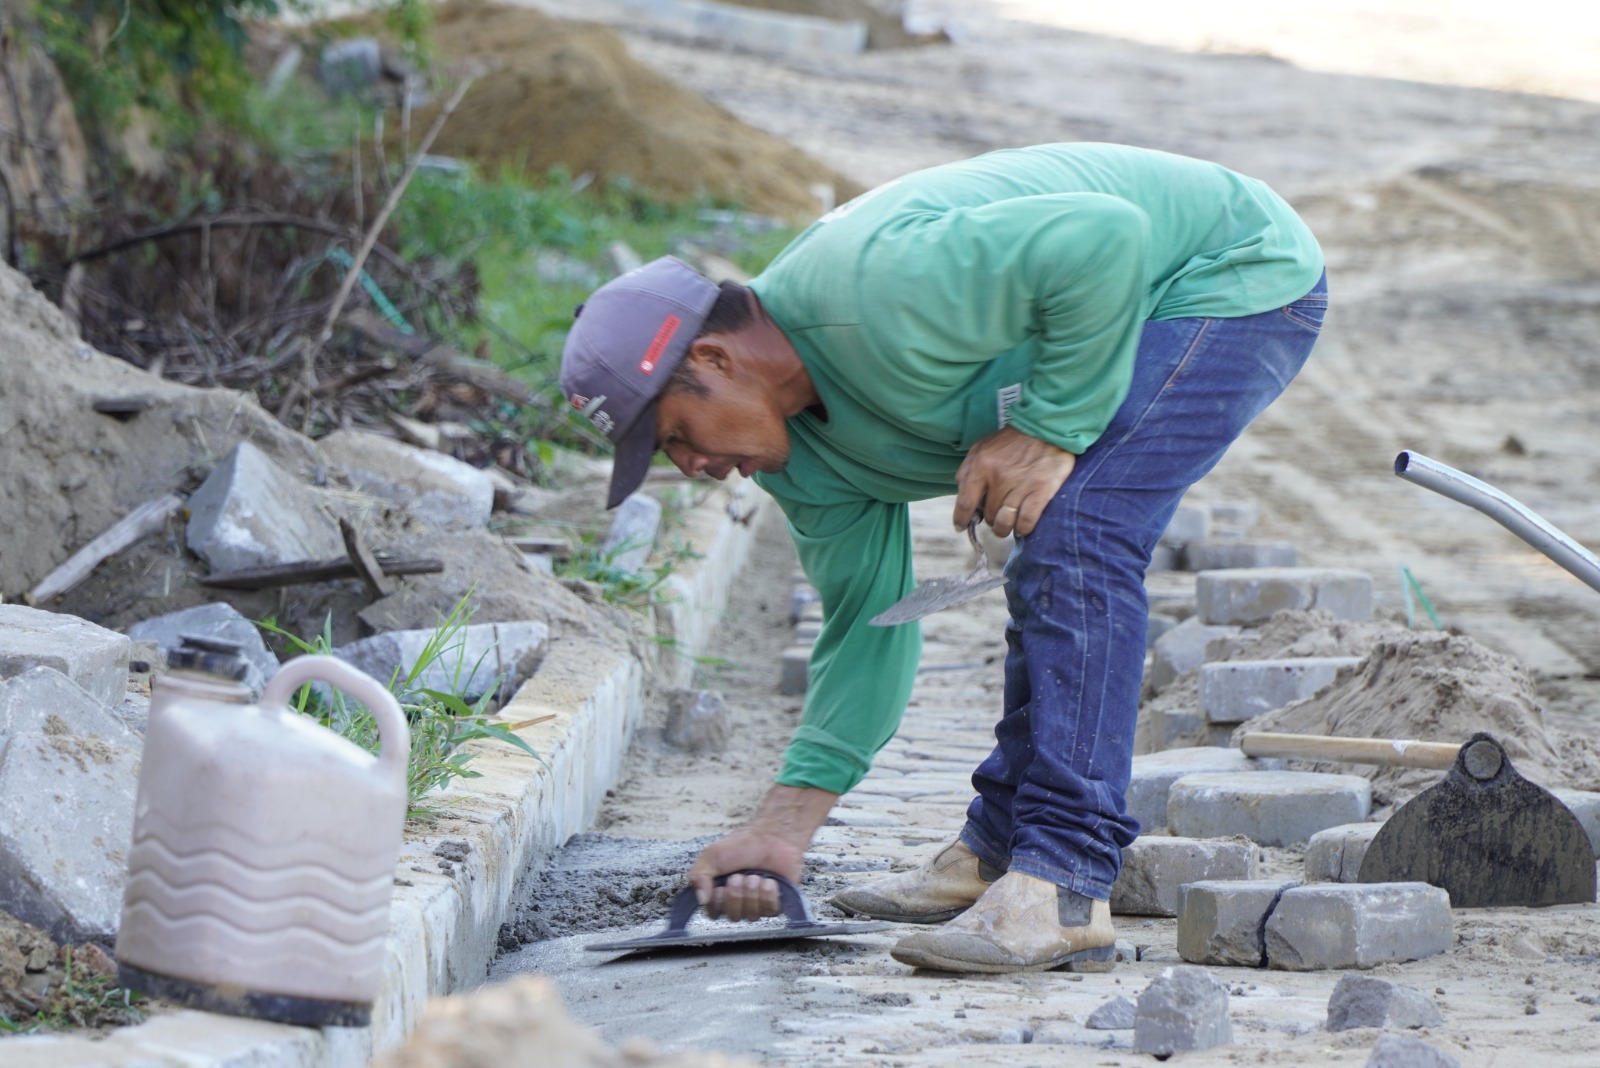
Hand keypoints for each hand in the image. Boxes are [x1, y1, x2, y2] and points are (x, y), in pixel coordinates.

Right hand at [686, 828, 803, 920]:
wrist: (770, 836)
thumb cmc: (742, 845)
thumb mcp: (712, 854)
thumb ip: (699, 876)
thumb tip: (702, 899)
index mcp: (719, 893)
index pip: (713, 913)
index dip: (718, 901)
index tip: (721, 886)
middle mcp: (738, 902)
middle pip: (733, 916)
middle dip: (737, 894)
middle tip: (740, 876)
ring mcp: (757, 904)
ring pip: (752, 915)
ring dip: (753, 892)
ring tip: (755, 876)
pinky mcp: (775, 903)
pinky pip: (770, 911)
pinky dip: (769, 894)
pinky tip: (769, 881)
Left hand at [953, 426, 1076, 538]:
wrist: (1046, 428)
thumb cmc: (1012, 440)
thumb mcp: (982, 448)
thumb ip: (968, 469)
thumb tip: (961, 493)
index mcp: (982, 466)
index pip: (965, 502)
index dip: (961, 519)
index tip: (961, 527)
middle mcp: (999, 478)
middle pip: (987, 515)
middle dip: (989, 519)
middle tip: (995, 514)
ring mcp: (1021, 485)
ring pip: (1005, 523)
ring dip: (1004, 528)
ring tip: (1007, 524)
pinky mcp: (1041, 491)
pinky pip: (1026, 521)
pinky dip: (1022, 529)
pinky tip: (1021, 526)